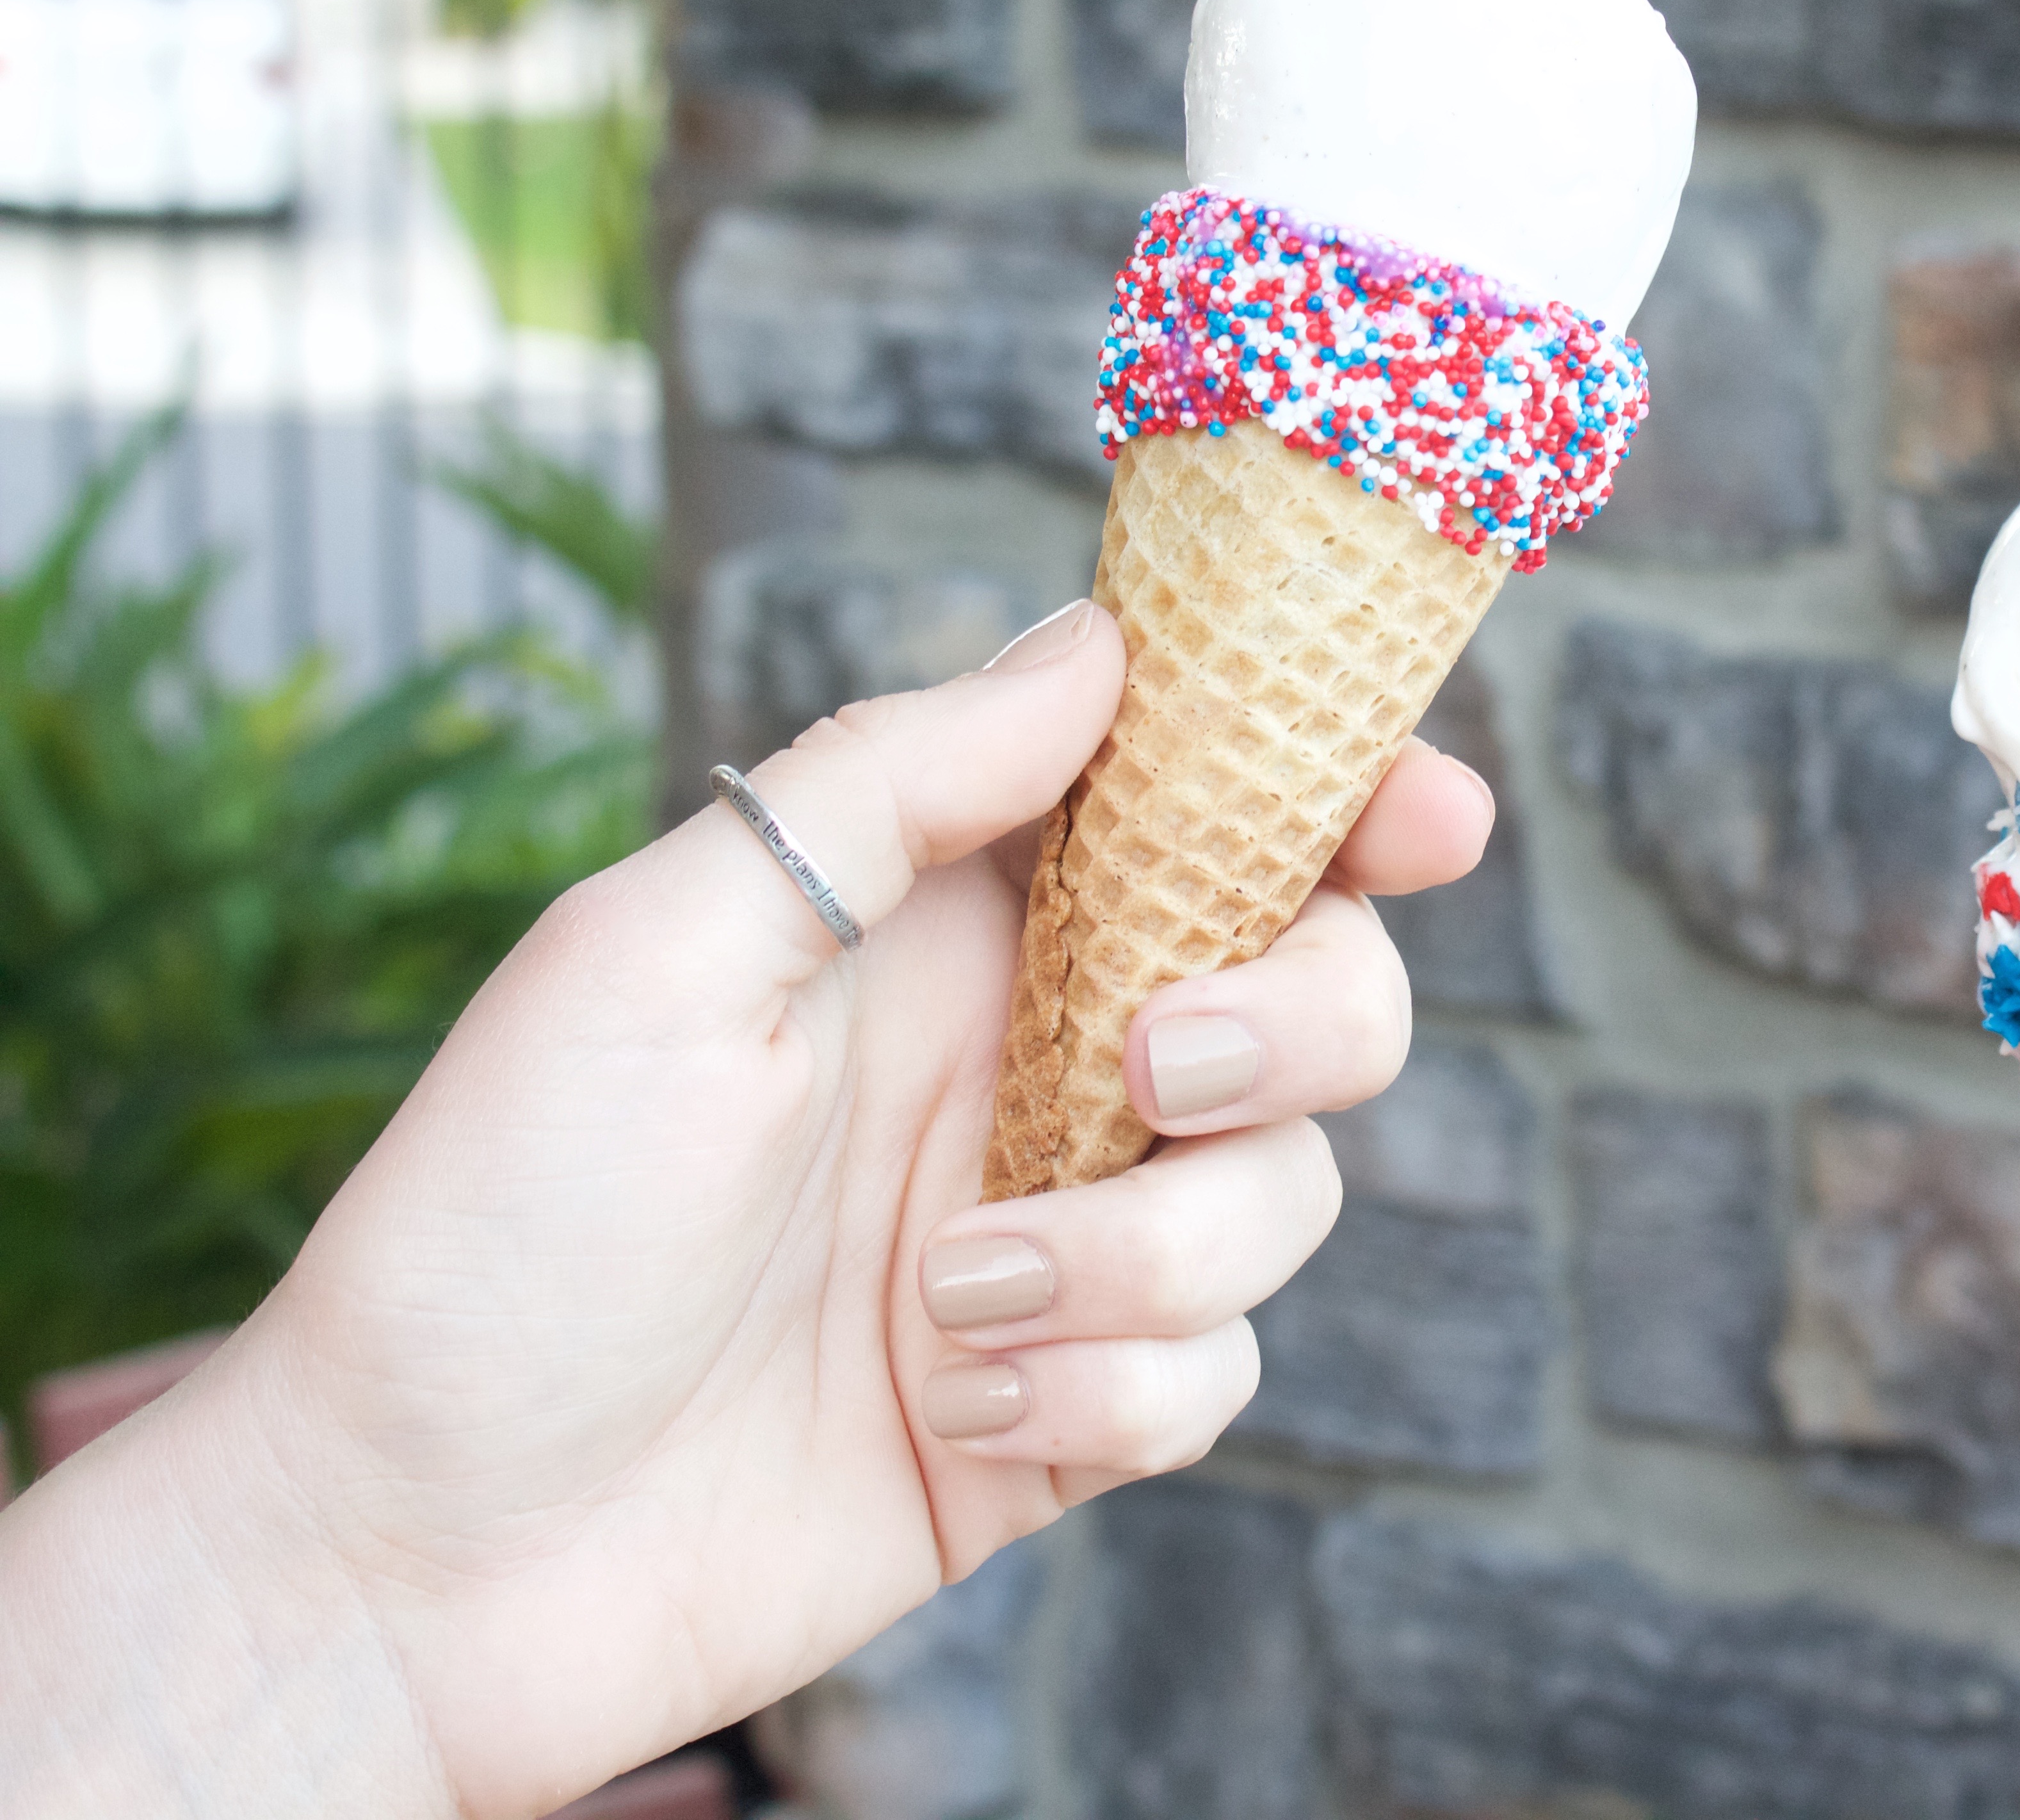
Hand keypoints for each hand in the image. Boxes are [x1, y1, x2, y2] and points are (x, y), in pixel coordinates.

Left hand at [0, 599, 1493, 1817]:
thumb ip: (890, 791)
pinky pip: (1216, 1382)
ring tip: (947, 1304)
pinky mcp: (1065, 1419)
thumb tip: (1097, 646)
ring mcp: (1061, 1247)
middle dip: (1294, 1020)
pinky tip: (953, 1419)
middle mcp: (1035, 1071)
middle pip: (1319, 998)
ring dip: (1149, 1250)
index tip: (1425, 814)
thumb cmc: (497, 1226)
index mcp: (953, 933)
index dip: (1349, 795)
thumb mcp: (656, 953)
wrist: (412, 1555)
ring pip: (1283, 1200)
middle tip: (1146, 1064)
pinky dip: (1109, 1398)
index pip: (1207, 821)